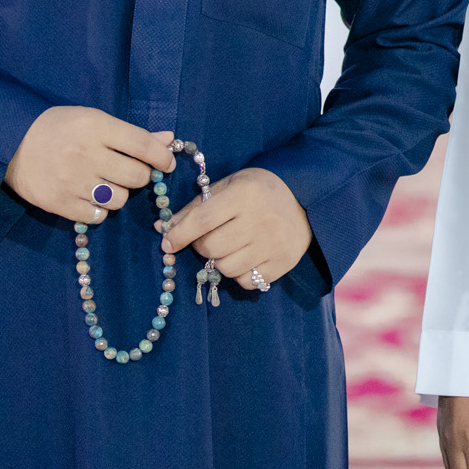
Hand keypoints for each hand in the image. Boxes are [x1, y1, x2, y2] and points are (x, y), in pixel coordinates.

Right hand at [4, 106, 175, 222]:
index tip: (166, 163)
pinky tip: (90, 196)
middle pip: (136, 176)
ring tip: (105, 183)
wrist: (8, 145)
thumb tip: (169, 140)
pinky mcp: (60, 204)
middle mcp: (86, 154)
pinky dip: (100, 209)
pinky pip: (99, 215)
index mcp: (96, 127)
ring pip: (120, 199)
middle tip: (130, 172)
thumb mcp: (92, 119)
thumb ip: (131, 133)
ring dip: (119, 193)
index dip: (162, 157)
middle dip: (141, 176)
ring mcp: (73, 182)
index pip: (143, 146)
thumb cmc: (57, 128)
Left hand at [160, 167, 310, 290]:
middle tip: (208, 238)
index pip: (203, 219)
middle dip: (202, 246)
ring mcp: (273, 244)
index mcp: (244, 194)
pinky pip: (246, 281)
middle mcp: (260, 220)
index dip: (181, 234)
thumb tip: (163, 229)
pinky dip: (239, 274)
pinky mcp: (283, 263)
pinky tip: (246, 257)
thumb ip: (196, 207)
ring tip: (230, 247)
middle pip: (212, 248)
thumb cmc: (258, 190)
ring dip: (220, 261)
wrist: (305, 198)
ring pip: (227, 268)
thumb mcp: (228, 187)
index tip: (167, 243)